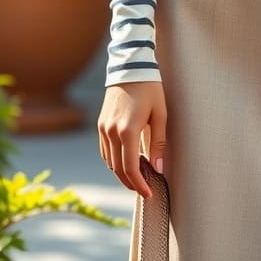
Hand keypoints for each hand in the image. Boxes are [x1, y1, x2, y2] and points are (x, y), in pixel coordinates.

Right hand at [97, 82, 167, 198]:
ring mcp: (103, 128)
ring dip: (122, 173)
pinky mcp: (100, 124)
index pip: (130, 168)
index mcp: (128, 130)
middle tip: (145, 189)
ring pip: (109, 162)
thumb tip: (159, 169)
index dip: (139, 185)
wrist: (130, 67)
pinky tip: (126, 162)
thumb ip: (159, 143)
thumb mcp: (160, 114)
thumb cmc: (150, 89)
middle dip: (131, 183)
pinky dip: (113, 161)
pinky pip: (104, 151)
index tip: (149, 193)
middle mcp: (111, 132)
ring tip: (138, 177)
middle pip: (118, 169)